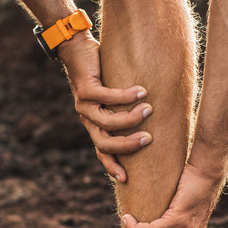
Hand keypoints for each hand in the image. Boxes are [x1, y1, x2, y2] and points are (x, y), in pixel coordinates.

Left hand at [58, 33, 152, 181]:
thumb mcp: (110, 96)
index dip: (111, 165)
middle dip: (127, 145)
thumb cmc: (99, 72)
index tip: (125, 179)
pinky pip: (108, 97)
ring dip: (130, 118)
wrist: (76, 48)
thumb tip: (152, 116)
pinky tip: (141, 92)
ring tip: (148, 109)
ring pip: (107, 122)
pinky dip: (126, 96)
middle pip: (104, 143)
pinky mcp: (86, 89)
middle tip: (148, 139)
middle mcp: (86, 118)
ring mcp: (83, 105)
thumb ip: (123, 109)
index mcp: (92, 124)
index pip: (101, 151)